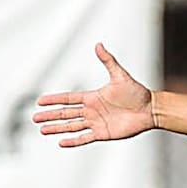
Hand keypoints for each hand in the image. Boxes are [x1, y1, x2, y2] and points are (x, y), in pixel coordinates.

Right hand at [34, 43, 154, 146]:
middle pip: (66, 113)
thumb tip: (98, 45)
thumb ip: (108, 61)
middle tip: (35, 118)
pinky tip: (61, 142)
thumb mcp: (120, 76)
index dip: (54, 100)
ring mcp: (97, 122)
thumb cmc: (137, 93)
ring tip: (43, 130)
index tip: (40, 101)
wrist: (151, 109)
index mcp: (92, 97)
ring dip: (57, 128)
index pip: (69, 99)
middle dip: (51, 116)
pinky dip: (73, 141)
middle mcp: (92, 110)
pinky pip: (85, 138)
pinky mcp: (104, 133)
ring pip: (72, 126)